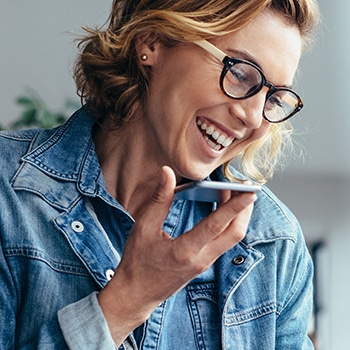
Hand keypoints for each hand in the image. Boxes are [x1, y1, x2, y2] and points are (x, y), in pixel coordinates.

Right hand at [98, 166, 256, 344]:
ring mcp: (205, 263)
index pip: (216, 225)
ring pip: (232, 238)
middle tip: (246, 187)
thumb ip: (159, 199)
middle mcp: (201, 259)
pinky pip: (224, 241)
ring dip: (238, 216)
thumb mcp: (144, 228)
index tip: (250, 192)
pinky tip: (222, 209)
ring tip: (235, 193)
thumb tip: (167, 173)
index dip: (235, 206)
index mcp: (185, 251)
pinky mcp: (204, 263)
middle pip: (235, 233)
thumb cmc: (137, 262)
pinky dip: (228, 223)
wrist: (136, 295)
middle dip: (245, 209)